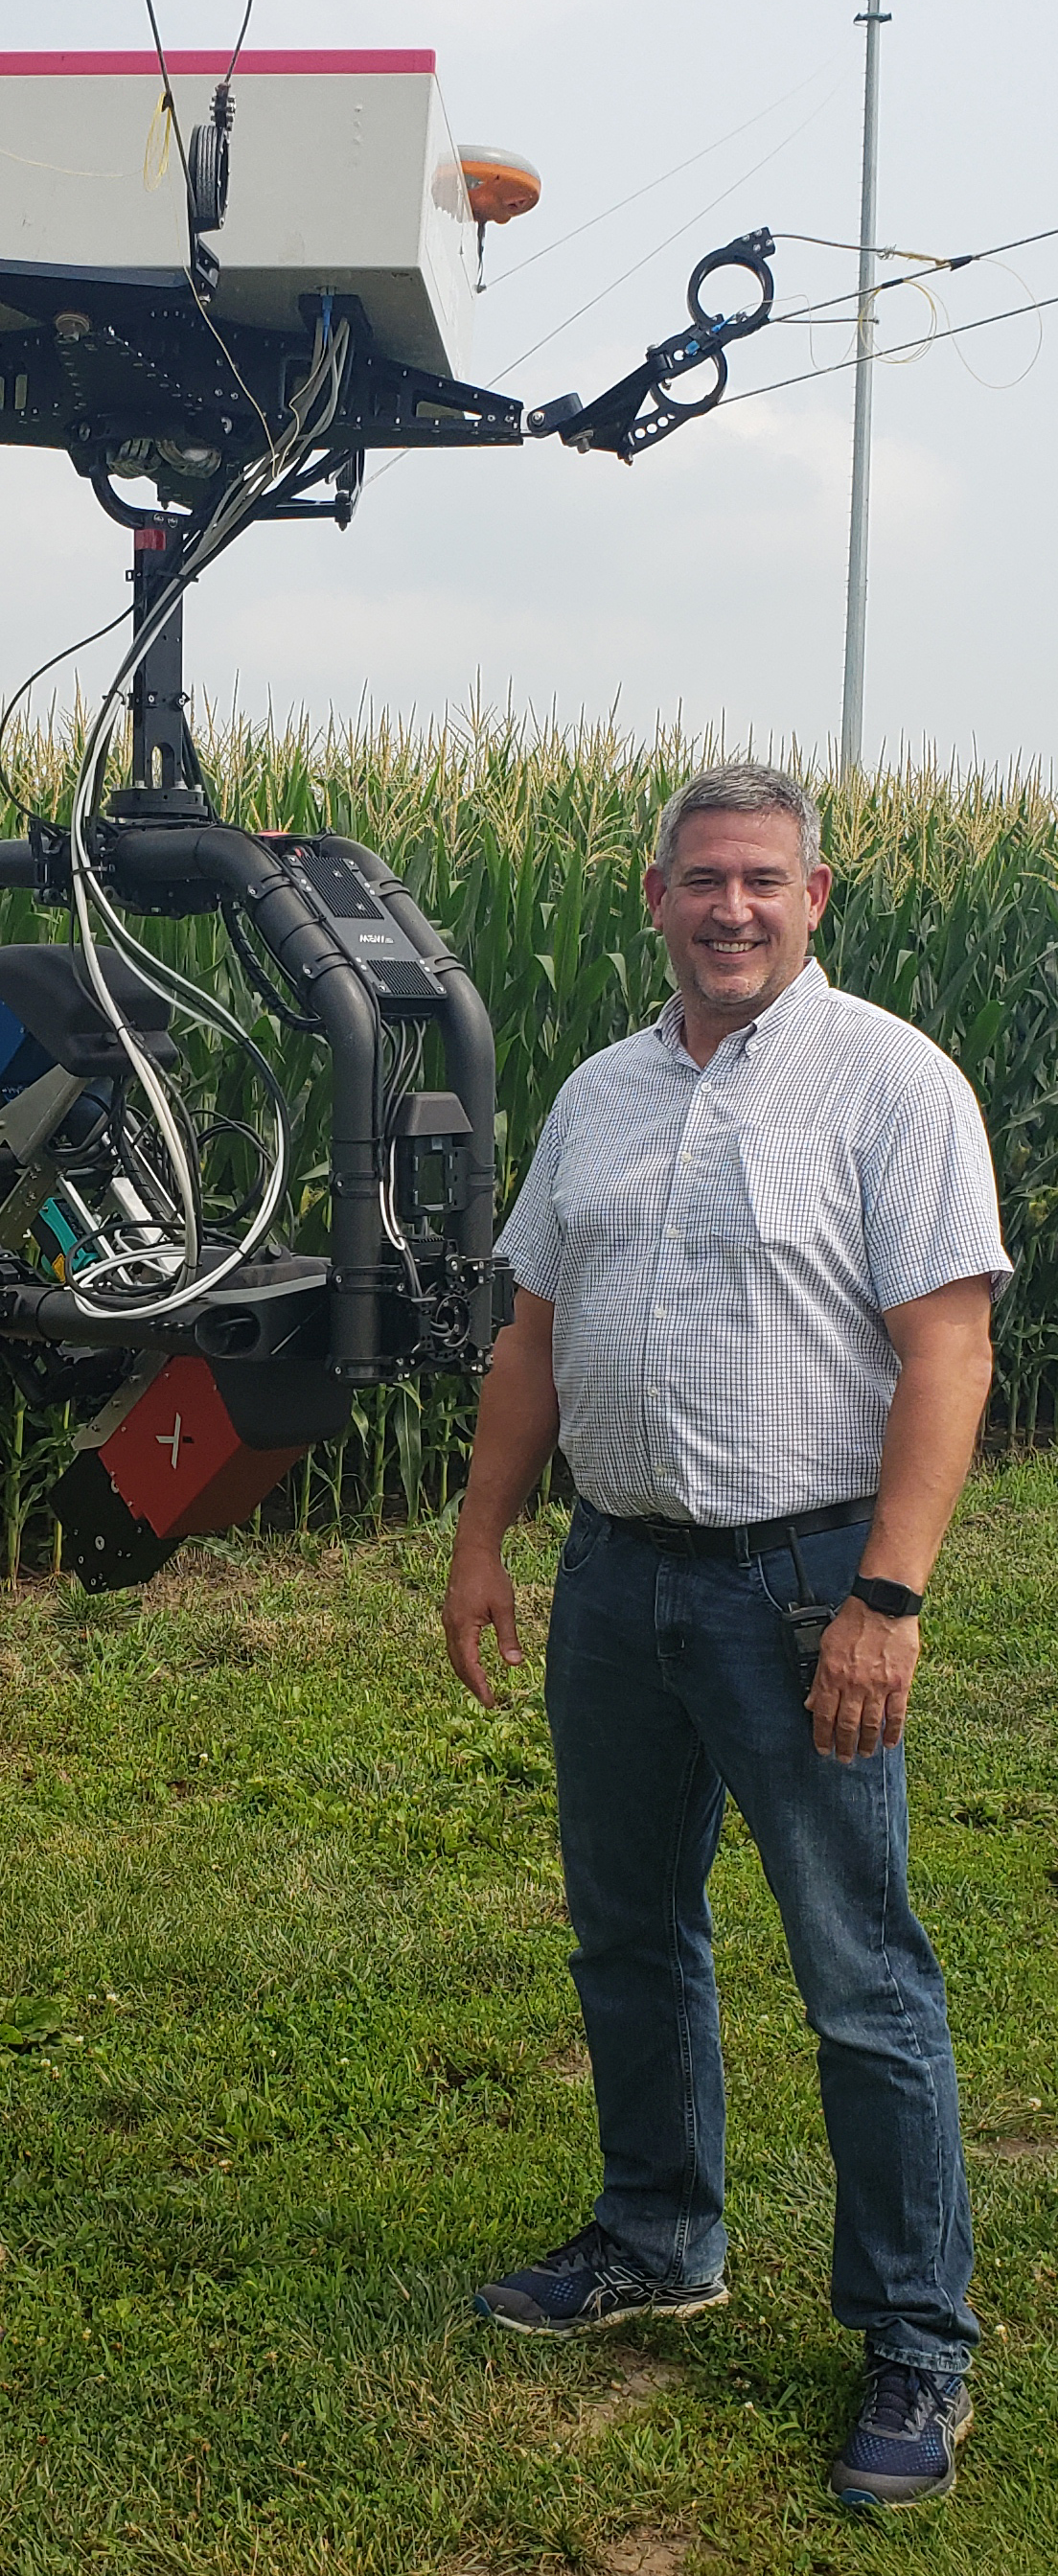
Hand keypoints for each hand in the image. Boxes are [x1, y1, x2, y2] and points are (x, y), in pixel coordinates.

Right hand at [441, 1543, 524, 1707]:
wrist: (472, 1551)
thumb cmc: (490, 1576)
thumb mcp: (504, 1607)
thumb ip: (508, 1637)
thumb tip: (515, 1664)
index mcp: (462, 1627)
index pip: (469, 1665)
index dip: (479, 1686)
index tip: (490, 1702)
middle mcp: (450, 1626)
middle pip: (457, 1664)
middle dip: (471, 1684)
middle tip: (487, 1700)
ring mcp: (448, 1620)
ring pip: (453, 1655)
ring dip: (466, 1673)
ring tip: (481, 1687)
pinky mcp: (450, 1615)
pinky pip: (453, 1644)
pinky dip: (462, 1659)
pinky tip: (473, 1662)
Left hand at [805, 1595, 919, 1762]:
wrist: (882, 1606)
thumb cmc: (853, 1623)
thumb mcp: (826, 1647)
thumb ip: (818, 1678)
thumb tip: (810, 1703)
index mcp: (833, 1676)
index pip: (824, 1715)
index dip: (822, 1736)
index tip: (822, 1749)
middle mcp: (854, 1685)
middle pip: (847, 1725)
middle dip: (843, 1746)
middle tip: (843, 1759)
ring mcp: (878, 1686)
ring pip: (871, 1724)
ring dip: (866, 1743)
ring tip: (864, 1754)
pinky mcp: (900, 1683)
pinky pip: (896, 1714)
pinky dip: (893, 1732)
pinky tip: (890, 1743)